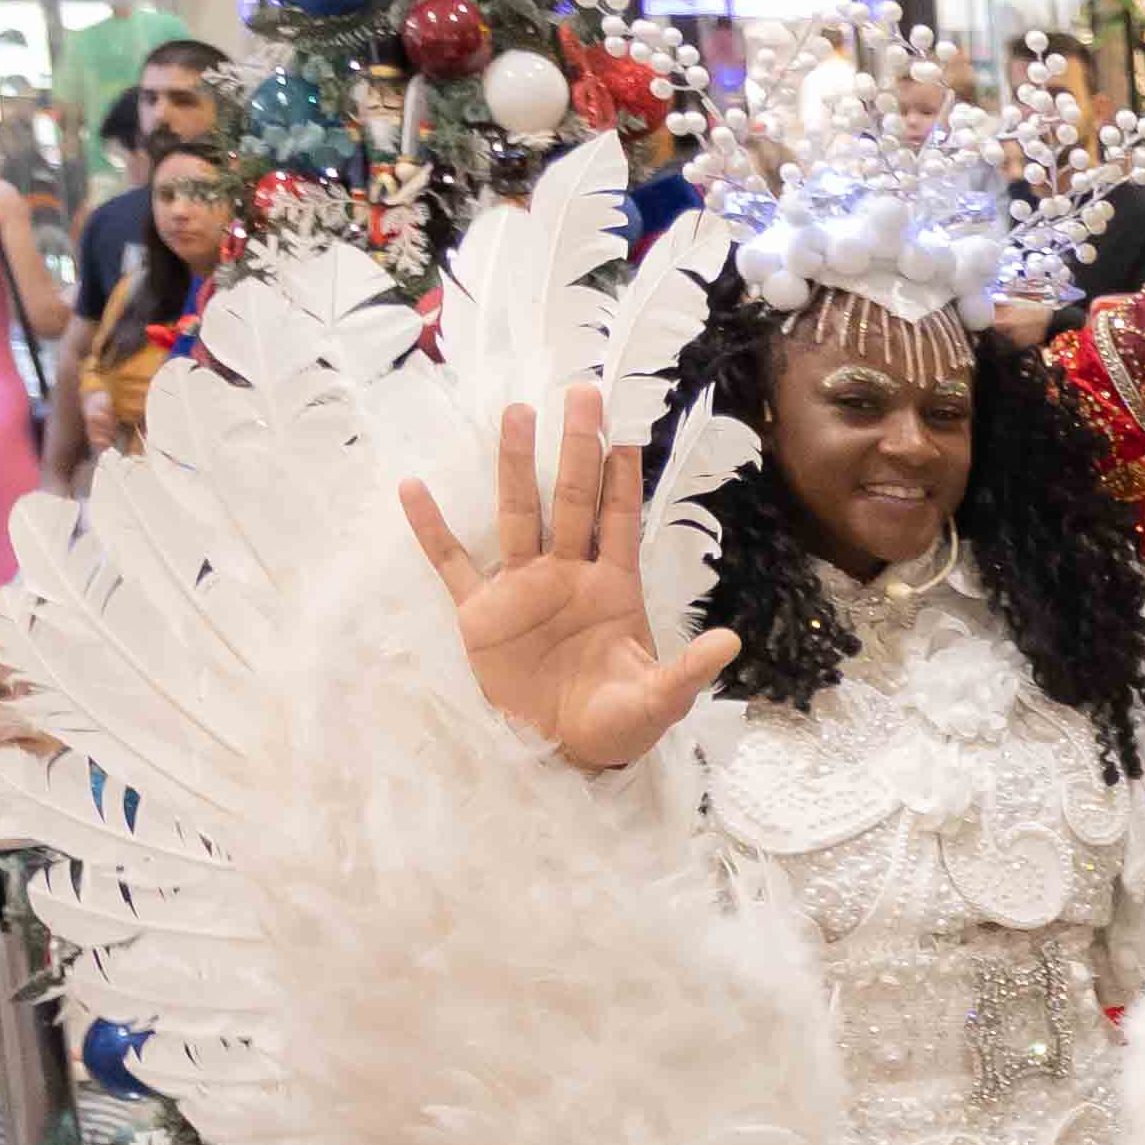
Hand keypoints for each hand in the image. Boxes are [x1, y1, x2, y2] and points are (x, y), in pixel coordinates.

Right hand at [402, 383, 736, 771]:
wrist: (566, 751)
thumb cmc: (619, 722)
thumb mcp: (659, 699)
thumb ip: (688, 669)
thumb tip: (731, 642)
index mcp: (613, 588)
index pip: (620, 521)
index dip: (623, 480)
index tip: (625, 433)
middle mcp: (567, 574)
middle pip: (572, 500)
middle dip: (577, 448)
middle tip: (581, 394)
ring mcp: (521, 588)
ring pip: (517, 514)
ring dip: (516, 465)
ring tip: (515, 414)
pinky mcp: (480, 613)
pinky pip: (451, 563)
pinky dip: (432, 529)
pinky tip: (413, 489)